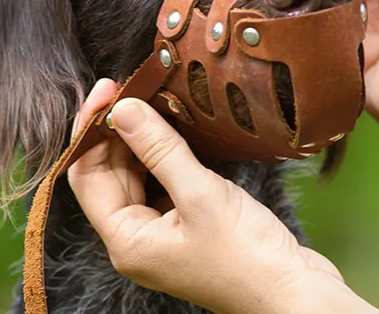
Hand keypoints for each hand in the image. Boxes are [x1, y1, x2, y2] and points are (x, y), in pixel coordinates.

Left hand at [68, 79, 377, 313]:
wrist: (294, 293)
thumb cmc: (247, 256)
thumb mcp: (200, 194)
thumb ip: (159, 148)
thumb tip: (123, 108)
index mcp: (126, 240)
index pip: (85, 176)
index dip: (91, 130)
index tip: (108, 88)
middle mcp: (136, 239)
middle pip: (108, 174)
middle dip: (116, 130)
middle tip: (133, 85)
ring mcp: (162, 233)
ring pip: (136, 175)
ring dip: (142, 139)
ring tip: (154, 99)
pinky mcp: (187, 225)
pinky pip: (163, 182)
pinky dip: (165, 154)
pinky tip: (177, 129)